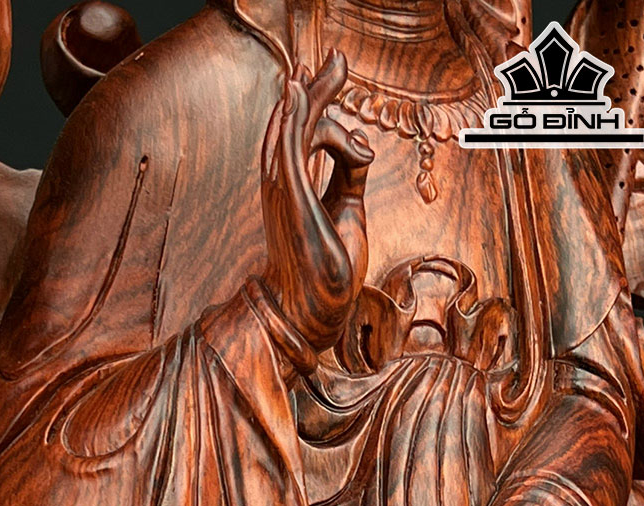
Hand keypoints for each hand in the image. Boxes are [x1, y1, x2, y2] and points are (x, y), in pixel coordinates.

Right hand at [261, 50, 373, 351]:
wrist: (315, 309)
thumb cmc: (330, 267)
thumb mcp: (348, 208)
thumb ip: (351, 174)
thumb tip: (362, 145)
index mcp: (293, 186)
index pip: (302, 133)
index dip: (318, 101)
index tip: (334, 74)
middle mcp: (281, 184)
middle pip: (295, 123)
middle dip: (317, 88)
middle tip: (338, 57)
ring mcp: (282, 192)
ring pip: (291, 129)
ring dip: (309, 94)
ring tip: (328, 66)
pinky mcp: (291, 202)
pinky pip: (287, 151)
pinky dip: (291, 119)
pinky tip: (298, 92)